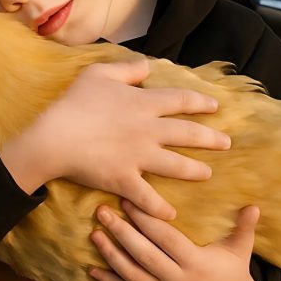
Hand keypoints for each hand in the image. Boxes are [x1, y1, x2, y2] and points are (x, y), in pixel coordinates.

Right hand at [0, 59, 230, 219]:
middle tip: (226, 144)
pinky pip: (148, 197)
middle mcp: (148, 130)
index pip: (181, 100)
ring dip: (195, 171)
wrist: (54, 137)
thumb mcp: (98, 74)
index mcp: (143, 103)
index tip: (215, 106)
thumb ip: (127, 69)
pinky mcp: (124, 179)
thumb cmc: (73, 103)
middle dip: (210, 139)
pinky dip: (160, 207)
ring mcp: (138, 157)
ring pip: (176, 165)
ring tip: (206, 174)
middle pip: (188, 134)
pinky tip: (171, 214)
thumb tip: (149, 66)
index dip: (200, 102)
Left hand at [89, 200, 259, 280]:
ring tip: (94, 234)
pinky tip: (93, 269)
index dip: (146, 220)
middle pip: (143, 255)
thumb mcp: (240, 251)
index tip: (129, 202)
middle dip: (121, 232)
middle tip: (102, 212)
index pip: (166, 238)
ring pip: (131, 275)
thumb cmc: (233, 273)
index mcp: (196, 264)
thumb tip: (254, 205)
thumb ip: (244, 228)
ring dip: (110, 254)